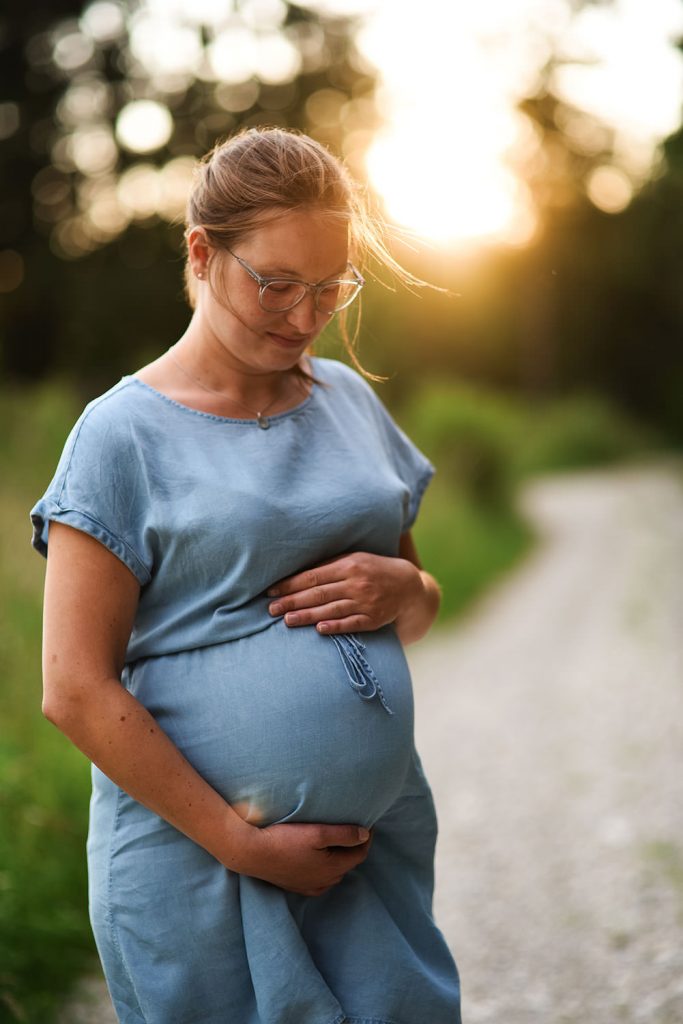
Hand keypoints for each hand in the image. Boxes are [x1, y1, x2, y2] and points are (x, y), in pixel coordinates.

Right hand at [241, 822, 372, 895]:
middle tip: (353, 829)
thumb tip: (365, 835)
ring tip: (337, 840)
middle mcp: (323, 882)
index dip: (366, 838)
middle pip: (347, 864)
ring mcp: (308, 886)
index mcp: (332, 869)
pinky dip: (325, 867)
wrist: (251, 852)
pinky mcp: (295, 885)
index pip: (360, 854)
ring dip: (339, 858)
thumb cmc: (284, 840)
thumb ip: (344, 834)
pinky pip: (319, 879)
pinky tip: (318, 857)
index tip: (368, 823)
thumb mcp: (317, 832)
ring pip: (333, 873)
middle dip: (353, 847)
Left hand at [267, 552, 422, 634]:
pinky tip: (319, 629)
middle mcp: (356, 583)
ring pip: (331, 610)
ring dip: (307, 616)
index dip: (290, 584)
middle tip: (271, 609)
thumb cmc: (372, 569)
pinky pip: (351, 624)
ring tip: (286, 621)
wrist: (407, 585)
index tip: (271, 591)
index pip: (313, 576)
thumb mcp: (353, 559)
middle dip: (292, 602)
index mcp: (348, 565)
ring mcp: (366, 602)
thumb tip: (297, 575)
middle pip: (318, 594)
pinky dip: (335, 626)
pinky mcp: (373, 619)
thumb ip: (328, 566)